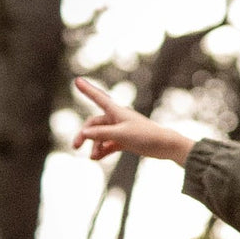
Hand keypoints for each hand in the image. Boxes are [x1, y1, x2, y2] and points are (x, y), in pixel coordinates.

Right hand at [72, 77, 194, 165]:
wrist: (164, 146)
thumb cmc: (145, 135)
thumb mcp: (121, 134)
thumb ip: (102, 134)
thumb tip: (84, 133)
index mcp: (117, 111)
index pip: (98, 98)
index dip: (87, 90)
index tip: (77, 80)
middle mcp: (117, 118)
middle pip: (94, 124)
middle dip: (85, 135)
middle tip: (75, 146)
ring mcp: (120, 130)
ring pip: (100, 136)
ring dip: (95, 146)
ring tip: (93, 157)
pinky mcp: (124, 140)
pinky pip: (108, 144)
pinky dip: (102, 150)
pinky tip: (97, 158)